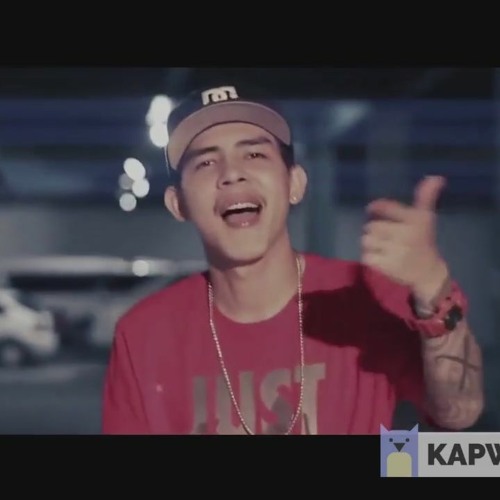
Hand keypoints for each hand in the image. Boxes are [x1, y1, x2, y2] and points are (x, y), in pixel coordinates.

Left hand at [361, 176, 448, 303]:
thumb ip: (425, 197)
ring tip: (382, 247)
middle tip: (385, 235)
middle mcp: (405, 234)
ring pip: (366, 240)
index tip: (372, 209)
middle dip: (375, 230)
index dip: (376, 206)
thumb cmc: (423, 241)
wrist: (428, 273)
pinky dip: (370, 258)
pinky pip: (366, 256)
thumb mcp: (426, 218)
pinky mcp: (386, 266)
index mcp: (415, 220)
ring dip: (371, 244)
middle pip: (371, 226)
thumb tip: (435, 177)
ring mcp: (395, 251)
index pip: (385, 207)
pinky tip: (381, 258)